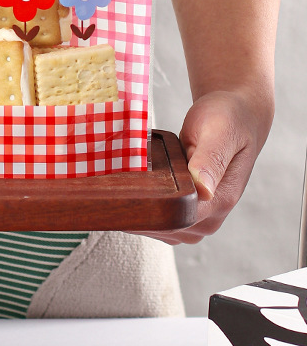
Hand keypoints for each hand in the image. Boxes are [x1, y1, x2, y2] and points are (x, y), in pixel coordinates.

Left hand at [133, 88, 271, 244]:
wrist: (234, 116)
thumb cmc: (225, 119)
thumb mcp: (218, 131)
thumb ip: (210, 159)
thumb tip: (202, 190)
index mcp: (221, 199)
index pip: (178, 219)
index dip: (148, 212)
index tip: (120, 197)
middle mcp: (213, 216)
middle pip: (166, 228)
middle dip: (138, 212)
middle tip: (111, 187)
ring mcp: (201, 217)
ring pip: (161, 228)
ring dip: (139, 212)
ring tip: (118, 187)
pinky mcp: (190, 211)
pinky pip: (162, 221)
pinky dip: (146, 209)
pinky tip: (131, 191)